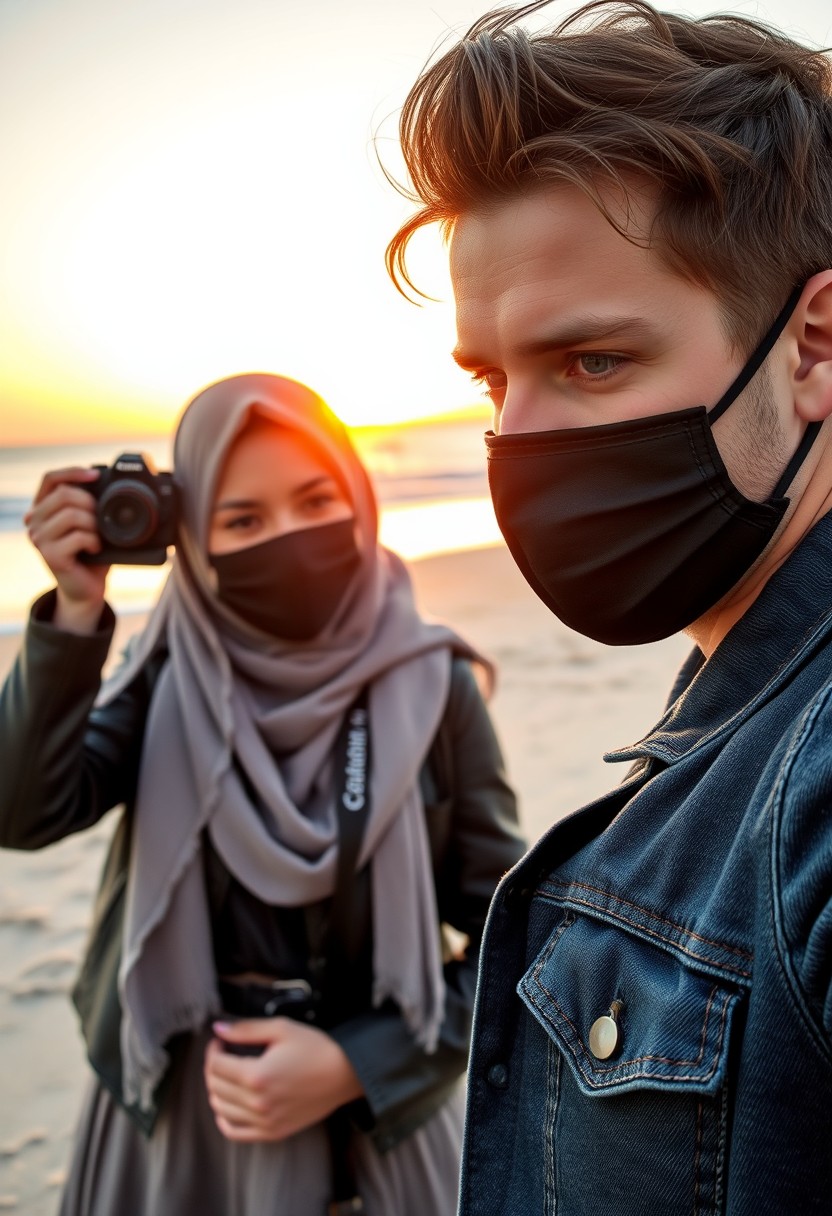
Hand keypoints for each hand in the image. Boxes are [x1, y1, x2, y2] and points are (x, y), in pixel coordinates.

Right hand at [24, 467, 107, 631]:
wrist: (86, 589)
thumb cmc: (91, 553)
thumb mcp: (89, 523)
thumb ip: (88, 502)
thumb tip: (103, 478)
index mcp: (41, 508)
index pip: (50, 478)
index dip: (73, 472)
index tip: (97, 475)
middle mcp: (34, 521)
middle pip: (64, 494)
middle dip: (91, 503)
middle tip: (101, 521)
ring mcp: (38, 538)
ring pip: (71, 514)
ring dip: (94, 524)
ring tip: (99, 536)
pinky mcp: (49, 555)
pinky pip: (78, 536)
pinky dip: (94, 541)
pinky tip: (95, 549)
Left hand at [203, 1017, 364, 1142]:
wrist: (343, 1074)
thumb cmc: (315, 1048)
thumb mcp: (281, 1029)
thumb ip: (246, 1029)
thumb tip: (219, 1029)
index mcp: (256, 1075)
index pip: (216, 1066)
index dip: (213, 1050)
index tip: (220, 1042)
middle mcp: (257, 1103)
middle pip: (216, 1087)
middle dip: (214, 1068)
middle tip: (223, 1055)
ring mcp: (264, 1122)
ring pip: (221, 1109)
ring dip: (217, 1090)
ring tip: (227, 1076)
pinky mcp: (272, 1132)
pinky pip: (235, 1132)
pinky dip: (224, 1120)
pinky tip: (227, 1106)